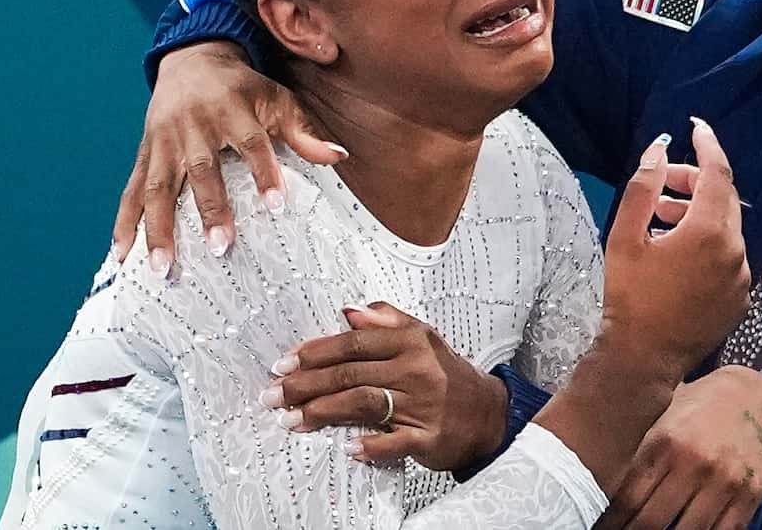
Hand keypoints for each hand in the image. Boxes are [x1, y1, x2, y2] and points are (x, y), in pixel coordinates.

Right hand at [113, 41, 346, 272]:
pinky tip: (123, 256)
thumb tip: (339, 156)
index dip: (263, 172)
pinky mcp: (144, 154)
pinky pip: (132, 190)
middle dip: (209, 208)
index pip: (251, 143)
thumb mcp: (276, 100)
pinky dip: (125, 223)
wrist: (191, 60)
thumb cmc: (242, 89)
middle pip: (201, 168)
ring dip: (158, 228)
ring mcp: (164, 142)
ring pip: (159, 186)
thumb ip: (303, 131)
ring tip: (163, 268)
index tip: (277, 205)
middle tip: (221, 248)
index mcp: (231, 110)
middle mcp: (193, 126)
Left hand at [260, 303, 507, 471]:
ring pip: (364, 402)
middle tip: (273, 395)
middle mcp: (416, 369)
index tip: (284, 363)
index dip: (315, 352)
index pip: (354, 343)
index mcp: (411, 341)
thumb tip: (349, 312)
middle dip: (306, 385)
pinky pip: (394, 441)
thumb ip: (387, 322)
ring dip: (323, 412)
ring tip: (291, 421)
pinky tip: (347, 448)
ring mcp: (424, 404)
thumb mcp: (422, 338)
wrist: (488, 413)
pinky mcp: (429, 436)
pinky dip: (370, 445)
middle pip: (351, 373)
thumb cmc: (446, 374)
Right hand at [532, 117, 750, 495]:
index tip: (695, 127)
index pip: (718, 172)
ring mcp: (741, 278)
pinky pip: (728, 257)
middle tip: (662, 182)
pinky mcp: (738, 300)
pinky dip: (707, 243)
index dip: (707, 145)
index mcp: (710, 232)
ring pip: (725, 229)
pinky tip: (675, 252)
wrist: (640, 360)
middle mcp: (735, 252)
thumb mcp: (626, 237)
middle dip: (695, 182)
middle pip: (723, 199)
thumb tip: (658, 149)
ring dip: (697, 214)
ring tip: (660, 218)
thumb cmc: (628, 297)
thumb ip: (645, 187)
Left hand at [599, 366, 761, 529]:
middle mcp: (694, 462)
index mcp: (666, 441)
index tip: (599, 527)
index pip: (627, 497)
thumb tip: (597, 476)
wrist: (755, 397)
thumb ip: (637, 446)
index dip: (610, 521)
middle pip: (651, 522)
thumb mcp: (664, 415)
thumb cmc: (698, 408)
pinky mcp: (750, 495)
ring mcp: (725, 481)